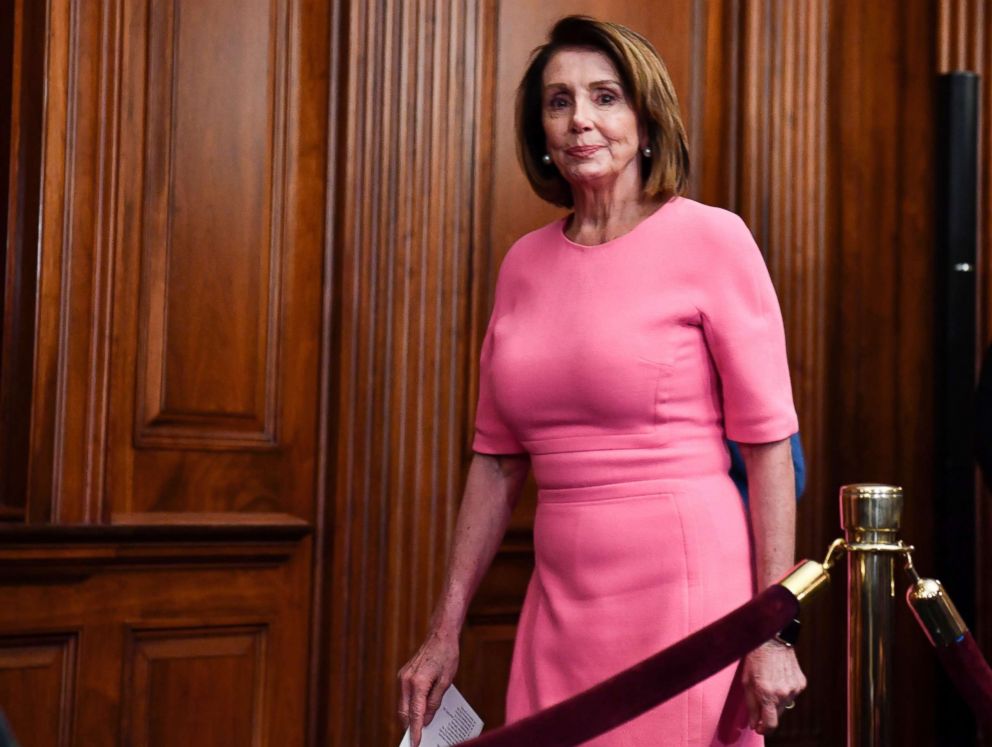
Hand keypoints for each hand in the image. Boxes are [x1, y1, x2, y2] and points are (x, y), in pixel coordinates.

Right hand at [397, 629, 459, 746]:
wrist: (440, 635)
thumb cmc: (446, 656)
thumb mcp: (445, 682)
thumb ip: (434, 702)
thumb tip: (426, 719)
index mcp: (418, 683)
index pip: (415, 713)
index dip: (416, 730)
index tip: (416, 743)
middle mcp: (406, 681)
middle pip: (404, 712)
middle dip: (411, 726)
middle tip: (419, 738)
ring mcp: (403, 677)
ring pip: (404, 705)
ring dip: (411, 716)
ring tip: (422, 727)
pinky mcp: (404, 675)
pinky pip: (406, 696)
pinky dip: (412, 705)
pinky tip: (422, 710)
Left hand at [741, 640, 805, 734]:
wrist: (772, 639)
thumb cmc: (755, 658)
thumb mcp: (746, 681)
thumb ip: (751, 705)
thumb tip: (754, 723)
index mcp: (767, 694)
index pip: (770, 724)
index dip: (763, 729)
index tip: (759, 727)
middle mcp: (783, 694)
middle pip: (777, 716)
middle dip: (768, 712)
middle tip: (760, 700)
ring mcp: (794, 689)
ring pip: (785, 705)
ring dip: (777, 701)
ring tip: (769, 684)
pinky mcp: (801, 683)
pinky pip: (792, 695)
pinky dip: (785, 692)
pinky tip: (778, 678)